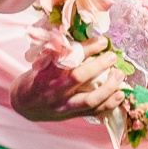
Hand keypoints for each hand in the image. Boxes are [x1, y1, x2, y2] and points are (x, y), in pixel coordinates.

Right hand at [12, 37, 127, 121]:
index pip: (67, 59)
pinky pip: (95, 112)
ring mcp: (65, 106)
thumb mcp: (41, 63)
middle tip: (112, 56)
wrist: (27, 106)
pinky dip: (110, 104)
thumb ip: (56, 52)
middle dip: (98, 66)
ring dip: (109, 88)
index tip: (102, 41)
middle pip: (78, 78)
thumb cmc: (36, 79)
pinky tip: (121, 94)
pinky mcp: (74, 115)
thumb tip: (72, 33)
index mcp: (46, 74)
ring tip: (120, 75)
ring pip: (90, 100)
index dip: (86, 49)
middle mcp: (55, 91)